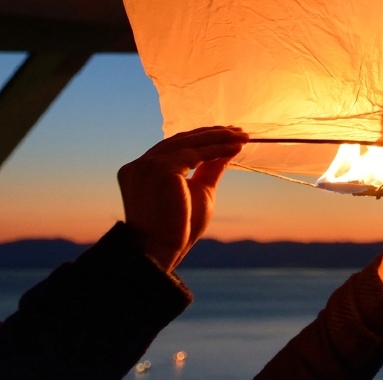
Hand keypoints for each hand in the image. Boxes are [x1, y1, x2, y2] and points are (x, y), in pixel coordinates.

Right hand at [116, 126, 246, 273]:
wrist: (162, 251)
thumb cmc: (178, 229)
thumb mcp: (198, 191)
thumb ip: (209, 169)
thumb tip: (226, 149)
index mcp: (141, 170)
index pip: (175, 146)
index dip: (202, 139)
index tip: (227, 135)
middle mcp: (140, 165)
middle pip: (182, 140)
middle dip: (213, 134)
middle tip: (239, 132)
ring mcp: (147, 165)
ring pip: (190, 143)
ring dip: (219, 138)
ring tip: (242, 137)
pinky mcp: (160, 168)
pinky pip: (195, 153)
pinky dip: (217, 148)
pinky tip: (235, 148)